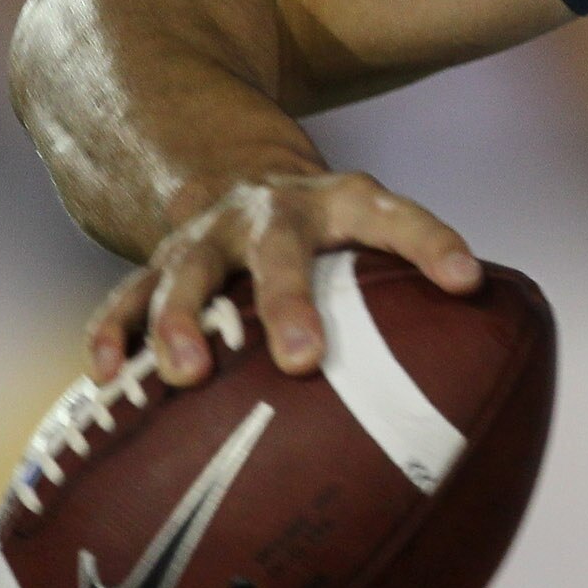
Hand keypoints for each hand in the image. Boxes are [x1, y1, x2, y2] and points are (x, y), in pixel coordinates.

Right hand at [85, 171, 479, 388]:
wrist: (239, 176)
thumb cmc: (329, 243)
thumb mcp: (371, 246)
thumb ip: (419, 307)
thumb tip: (482, 412)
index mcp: (344, 203)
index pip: (398, 216)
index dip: (434, 242)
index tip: (467, 281)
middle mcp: (273, 212)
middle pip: (279, 248)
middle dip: (288, 302)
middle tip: (302, 359)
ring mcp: (208, 236)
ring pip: (188, 269)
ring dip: (182, 319)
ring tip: (184, 375)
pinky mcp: (155, 263)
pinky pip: (125, 296)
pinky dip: (113, 331)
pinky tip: (104, 376)